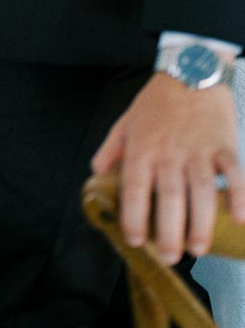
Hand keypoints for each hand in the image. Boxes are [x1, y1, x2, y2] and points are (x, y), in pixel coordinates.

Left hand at [91, 72, 244, 261]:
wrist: (190, 70)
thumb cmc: (157, 101)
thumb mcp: (126, 121)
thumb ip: (111, 150)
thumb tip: (96, 174)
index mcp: (143, 148)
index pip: (135, 188)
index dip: (134, 216)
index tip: (136, 240)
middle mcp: (169, 152)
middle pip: (170, 197)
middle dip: (170, 232)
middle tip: (171, 258)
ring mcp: (199, 150)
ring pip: (202, 192)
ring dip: (201, 224)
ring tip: (198, 249)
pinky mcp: (224, 145)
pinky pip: (235, 173)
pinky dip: (240, 196)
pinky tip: (240, 219)